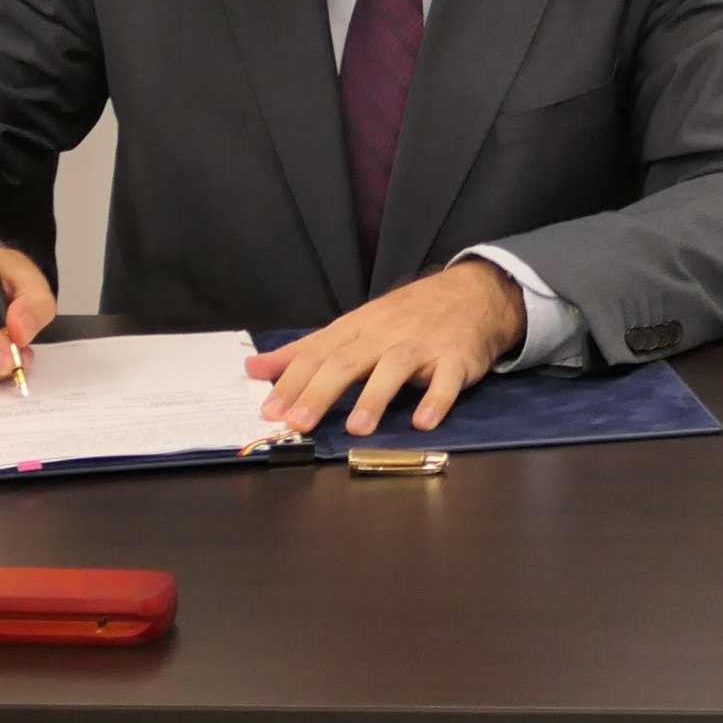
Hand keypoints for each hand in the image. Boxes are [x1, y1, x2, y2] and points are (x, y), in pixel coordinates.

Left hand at [245, 260, 524, 434]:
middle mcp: (385, 335)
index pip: (318, 354)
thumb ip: (303, 352)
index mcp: (357, 329)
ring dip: (376, 396)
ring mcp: (422, 345)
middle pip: (349, 361)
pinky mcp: (456, 358)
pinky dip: (436, 399)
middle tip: (299, 424)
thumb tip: (251, 369)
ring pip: (395, 367)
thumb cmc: (404, 316)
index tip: (269, 412)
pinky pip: (447, 379)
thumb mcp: (352, 327)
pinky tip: (423, 422)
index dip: (293, 382)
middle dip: (321, 392)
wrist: (471, 293)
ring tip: (357, 428)